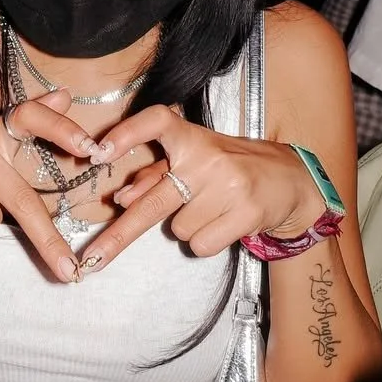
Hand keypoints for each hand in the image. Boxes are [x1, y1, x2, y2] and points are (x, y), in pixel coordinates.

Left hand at [77, 107, 325, 272]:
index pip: (157, 122)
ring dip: (187, 226)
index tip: (99, 154)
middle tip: (91, 259)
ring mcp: (229, 185)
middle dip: (118, 236)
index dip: (127, 135)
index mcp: (192, 137)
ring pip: (177, 230)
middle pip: (153, 202)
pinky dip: (205, 241)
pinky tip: (224, 223)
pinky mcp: (246, 212)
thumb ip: (154, 176)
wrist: (291, 181)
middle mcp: (208, 158)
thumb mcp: (194, 162)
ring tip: (212, 209)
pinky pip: (200, 245)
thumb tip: (122, 200)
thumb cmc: (231, 168)